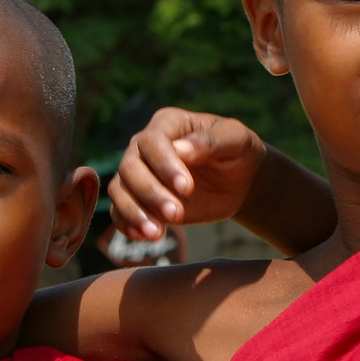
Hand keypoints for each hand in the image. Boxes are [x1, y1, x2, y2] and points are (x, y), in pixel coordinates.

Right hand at [109, 108, 269, 241]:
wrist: (239, 180)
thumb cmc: (238, 151)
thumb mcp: (235, 140)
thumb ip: (210, 141)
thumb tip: (180, 150)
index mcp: (167, 124)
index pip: (152, 141)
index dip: (164, 164)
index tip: (187, 188)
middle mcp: (145, 146)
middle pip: (130, 167)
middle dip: (150, 193)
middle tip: (176, 214)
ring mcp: (139, 173)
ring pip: (119, 190)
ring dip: (134, 212)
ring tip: (157, 234)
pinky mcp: (140, 199)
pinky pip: (120, 210)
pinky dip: (127, 223)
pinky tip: (143, 236)